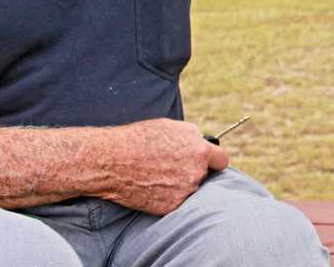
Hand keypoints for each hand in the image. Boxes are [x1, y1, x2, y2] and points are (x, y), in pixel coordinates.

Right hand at [97, 118, 228, 214]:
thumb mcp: (171, 127)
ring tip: (156, 175)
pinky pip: (175, 201)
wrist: (111, 160)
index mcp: (200, 151)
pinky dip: (166, 196)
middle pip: (203, 175)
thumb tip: (200, 141)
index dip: (213, 161)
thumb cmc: (138, 139)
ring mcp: (184, 190)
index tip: (207, 162)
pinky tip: (151, 186)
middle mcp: (196, 172)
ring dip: (179, 185)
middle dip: (192, 172)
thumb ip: (191, 137)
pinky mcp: (171, 206)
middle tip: (171, 168)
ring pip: (189, 189)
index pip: (221, 160)